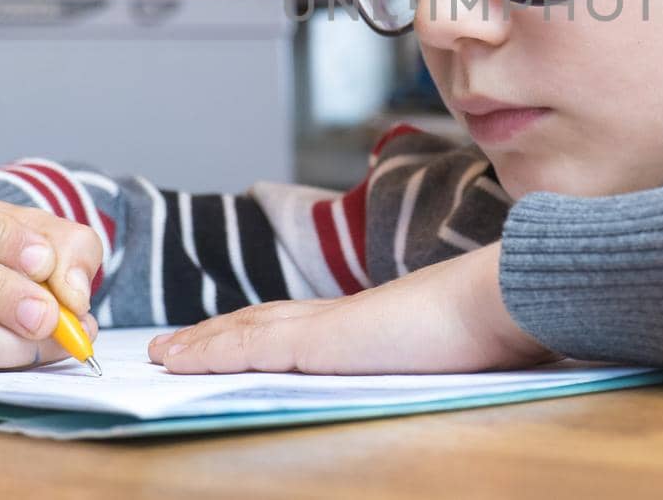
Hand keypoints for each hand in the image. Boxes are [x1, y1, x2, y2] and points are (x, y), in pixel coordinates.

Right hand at [0, 179, 102, 377]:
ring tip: (51, 335)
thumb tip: (72, 295)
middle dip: (0, 295)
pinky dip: (1, 366)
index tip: (44, 260)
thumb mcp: (37, 227)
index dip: (2, 240)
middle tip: (49, 313)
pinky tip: (31, 352)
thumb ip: (66, 246)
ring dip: (9, 342)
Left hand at [147, 242, 556, 373]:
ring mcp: (328, 328)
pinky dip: (211, 352)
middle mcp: (341, 318)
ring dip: (201, 342)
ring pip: (246, 332)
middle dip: (217, 334)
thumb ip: (428, 355)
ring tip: (164, 353)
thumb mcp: (449, 349)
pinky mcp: (320, 342)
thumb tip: (442, 363)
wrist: (498, 300)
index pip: (299, 325)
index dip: (258, 330)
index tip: (229, 336)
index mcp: (369, 323)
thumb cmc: (490, 325)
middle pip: (262, 323)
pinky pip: (251, 348)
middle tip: (173, 344)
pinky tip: (180, 360)